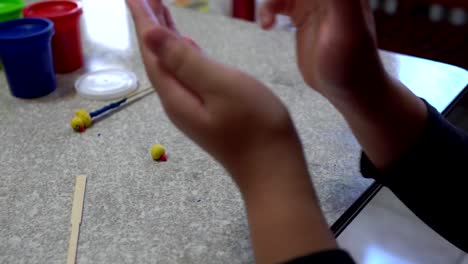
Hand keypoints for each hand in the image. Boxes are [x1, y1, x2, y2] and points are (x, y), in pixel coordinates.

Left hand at [126, 0, 299, 184]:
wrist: (273, 169)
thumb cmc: (254, 125)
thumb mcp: (220, 86)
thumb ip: (184, 60)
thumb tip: (150, 36)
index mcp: (175, 94)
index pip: (152, 51)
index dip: (143, 21)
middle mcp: (177, 102)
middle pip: (158, 58)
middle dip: (151, 26)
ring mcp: (192, 109)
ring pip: (172, 66)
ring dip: (166, 39)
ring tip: (162, 14)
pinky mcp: (207, 112)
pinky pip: (186, 76)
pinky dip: (182, 55)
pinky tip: (187, 46)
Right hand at [260, 0, 384, 99]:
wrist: (348, 90)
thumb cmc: (351, 62)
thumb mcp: (347, 27)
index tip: (281, 2)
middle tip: (273, 7)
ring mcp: (314, 0)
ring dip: (269, 0)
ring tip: (267, 19)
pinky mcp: (302, 14)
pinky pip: (279, 2)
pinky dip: (268, 9)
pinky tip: (267, 25)